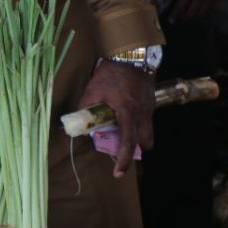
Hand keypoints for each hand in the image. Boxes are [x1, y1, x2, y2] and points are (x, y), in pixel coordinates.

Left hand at [76, 61, 154, 176]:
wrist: (131, 54)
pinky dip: (139, 121)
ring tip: (124, 128)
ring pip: (148, 130)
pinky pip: (147, 118)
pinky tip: (127, 111)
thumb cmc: (111, 73)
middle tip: (124, 148)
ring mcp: (150, 108)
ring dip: (138, 135)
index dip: (123, 161)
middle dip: (136, 149)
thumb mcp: (93, 90)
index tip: (118, 173)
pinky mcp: (151, 101)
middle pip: (146, 142)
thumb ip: (85, 107)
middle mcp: (143, 115)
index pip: (128, 144)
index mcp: (128, 114)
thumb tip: (75, 122)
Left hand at [169, 0, 227, 21]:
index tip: (171, 20)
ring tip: (193, 16)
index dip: (175, 15)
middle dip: (186, 18)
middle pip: (191, 13)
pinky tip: (205, 11)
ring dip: (196, 16)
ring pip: (202, 13)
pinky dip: (208, 12)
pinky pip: (213, 9)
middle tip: (182, 18)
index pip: (181, 6)